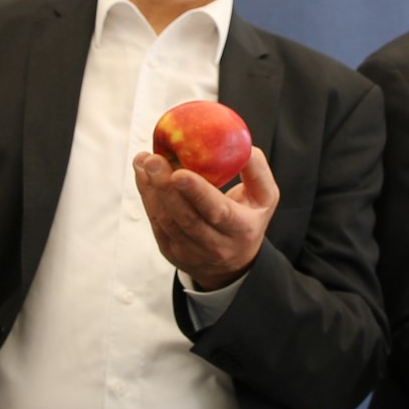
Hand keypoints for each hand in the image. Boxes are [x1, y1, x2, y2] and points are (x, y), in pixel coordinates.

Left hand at [132, 146, 278, 290]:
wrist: (234, 262)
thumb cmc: (248, 217)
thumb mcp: (265, 196)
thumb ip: (256, 169)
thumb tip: (241, 146)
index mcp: (242, 228)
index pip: (218, 212)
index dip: (197, 193)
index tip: (179, 172)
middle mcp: (217, 245)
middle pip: (186, 218)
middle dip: (165, 187)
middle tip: (153, 159)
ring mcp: (191, 252)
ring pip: (166, 221)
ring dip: (151, 190)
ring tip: (143, 162)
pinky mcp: (171, 251)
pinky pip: (156, 223)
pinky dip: (146, 197)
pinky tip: (142, 175)